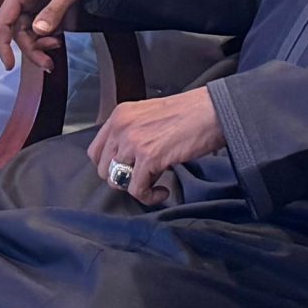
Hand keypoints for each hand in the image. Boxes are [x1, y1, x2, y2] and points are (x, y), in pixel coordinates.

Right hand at [0, 0, 102, 72]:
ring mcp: (33, 4)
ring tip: (57, 47)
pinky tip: (58, 39)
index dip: (3, 44)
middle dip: (31, 49)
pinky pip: (38, 30)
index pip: (3, 21)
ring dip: (39, 46)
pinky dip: (46, 39)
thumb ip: (54, 10)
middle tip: (48, 63)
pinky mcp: (43, 9)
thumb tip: (39, 30)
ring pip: (28, 34)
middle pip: (17, 32)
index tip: (9, 64)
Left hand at [87, 88, 225, 204]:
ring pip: (117, 181)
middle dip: (122, 179)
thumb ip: (133, 131)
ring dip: (135, 188)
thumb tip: (126, 158)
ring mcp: (133, 141)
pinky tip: (163, 190)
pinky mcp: (149, 157)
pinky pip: (137, 190)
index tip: (124, 172)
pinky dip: (149, 196)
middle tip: (142, 179)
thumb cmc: (190, 112)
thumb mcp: (150, 114)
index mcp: (120, 115)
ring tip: (153, 185)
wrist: (212, 111)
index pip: (95, 150)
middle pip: (103, 169)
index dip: (108, 166)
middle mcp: (122, 126)